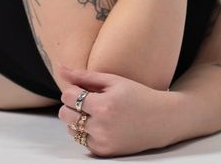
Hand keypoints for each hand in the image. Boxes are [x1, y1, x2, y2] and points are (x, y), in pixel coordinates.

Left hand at [56, 62, 172, 156]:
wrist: (161, 120)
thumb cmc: (138, 95)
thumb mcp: (113, 80)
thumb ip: (83, 75)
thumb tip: (59, 68)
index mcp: (103, 105)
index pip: (68, 97)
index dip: (73, 91)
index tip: (85, 89)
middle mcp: (101, 126)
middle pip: (64, 114)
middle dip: (72, 105)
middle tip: (89, 101)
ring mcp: (103, 142)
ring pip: (71, 130)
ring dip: (77, 120)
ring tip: (96, 113)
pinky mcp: (104, 152)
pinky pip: (83, 141)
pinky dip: (87, 132)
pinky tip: (103, 125)